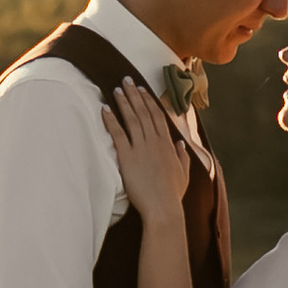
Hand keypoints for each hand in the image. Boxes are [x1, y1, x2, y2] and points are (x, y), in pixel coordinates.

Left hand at [105, 79, 189, 221]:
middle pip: (144, 112)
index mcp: (167, 145)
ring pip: (132, 119)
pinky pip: (118, 134)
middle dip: (135, 94)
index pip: (157, 116)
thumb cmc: (172, 194)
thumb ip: (182, 156)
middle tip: (126, 80)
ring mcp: (141, 148)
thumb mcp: (183, 174)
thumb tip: (180, 144)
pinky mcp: (128, 157)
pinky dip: (111, 120)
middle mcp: (155, 142)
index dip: (149, 101)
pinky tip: (105, 109)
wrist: (163, 207)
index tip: (143, 89)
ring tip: (116, 89)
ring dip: (124, 102)